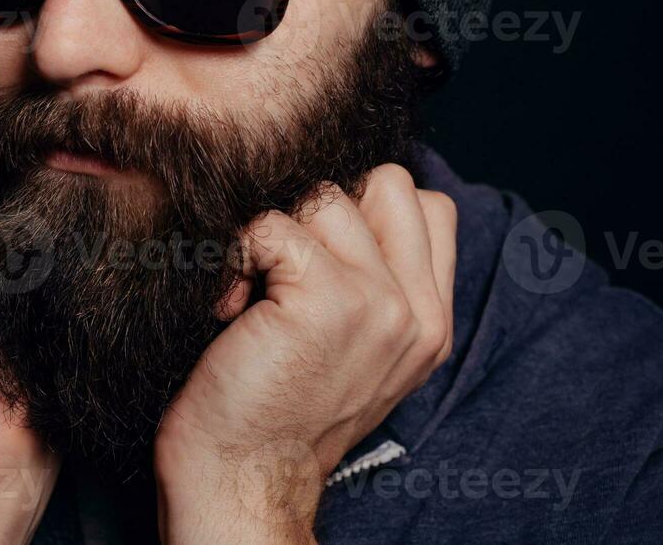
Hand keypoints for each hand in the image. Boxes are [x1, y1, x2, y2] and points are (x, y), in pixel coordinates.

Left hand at [153, 165, 456, 543]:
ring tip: (254, 293)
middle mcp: (417, 312)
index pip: (426, 204)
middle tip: (286, 269)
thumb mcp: (352, 350)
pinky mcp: (325, 300)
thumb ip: (374, 282)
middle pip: (387, 183)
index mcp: (431, 322)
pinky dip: (238, 253)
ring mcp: (378, 303)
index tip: (316, 260)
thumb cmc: (275, 409)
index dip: (365, 211)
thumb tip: (343, 201)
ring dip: (275, 234)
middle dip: (325, 209)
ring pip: (325, 196)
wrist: (241, 480)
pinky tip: (231, 306)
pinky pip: (272, 223)